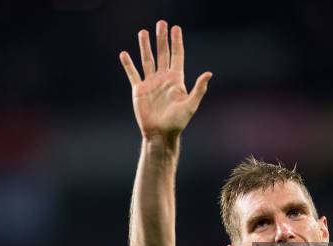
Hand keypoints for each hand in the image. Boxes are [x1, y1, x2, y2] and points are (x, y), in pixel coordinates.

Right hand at [120, 20, 211, 141]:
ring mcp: (150, 83)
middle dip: (162, 38)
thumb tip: (208, 74)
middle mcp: (163, 79)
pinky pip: (133, 74)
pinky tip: (124, 54)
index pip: (177, 56)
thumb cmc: (177, 122)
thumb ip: (199, 89)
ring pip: (147, 60)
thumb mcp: (191, 105)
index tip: (176, 28)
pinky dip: (128, 64)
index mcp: (176, 80)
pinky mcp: (139, 90)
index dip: (176, 42)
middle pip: (162, 53)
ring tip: (143, 32)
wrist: (160, 134)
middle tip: (161, 23)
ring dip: (145, 46)